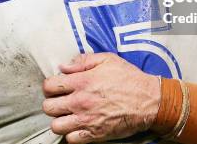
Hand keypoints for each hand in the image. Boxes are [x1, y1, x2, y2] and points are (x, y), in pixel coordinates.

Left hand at [42, 53, 160, 143]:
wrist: (148, 100)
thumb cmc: (129, 78)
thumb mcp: (107, 60)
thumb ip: (83, 61)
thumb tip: (64, 66)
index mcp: (82, 81)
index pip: (49, 86)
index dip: (50, 86)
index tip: (57, 86)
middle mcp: (80, 101)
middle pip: (48, 107)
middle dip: (52, 103)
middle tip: (61, 101)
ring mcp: (86, 120)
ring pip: (56, 126)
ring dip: (59, 120)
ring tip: (68, 116)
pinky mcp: (94, 134)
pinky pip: (71, 139)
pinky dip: (72, 134)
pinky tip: (78, 127)